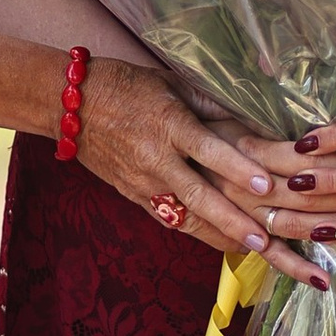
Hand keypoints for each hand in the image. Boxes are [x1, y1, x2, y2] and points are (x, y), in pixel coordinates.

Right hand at [77, 59, 323, 281]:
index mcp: (169, 124)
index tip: (264, 184)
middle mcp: (156, 158)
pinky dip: (196, 232)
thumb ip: (213, 106)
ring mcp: (142, 182)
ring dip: (218, 234)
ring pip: (185, 216)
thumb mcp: (173, 85)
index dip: (237, 168)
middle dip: (232, 219)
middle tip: (263, 239)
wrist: (72, 105)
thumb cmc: (128, 86)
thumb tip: (255, 121)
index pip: (207, 150)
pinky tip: (221, 243)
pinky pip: (168, 218)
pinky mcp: (133, 195)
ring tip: (250, 249)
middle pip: (198, 195)